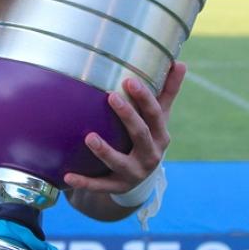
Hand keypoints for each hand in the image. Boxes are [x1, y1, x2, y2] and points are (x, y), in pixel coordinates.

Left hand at [63, 61, 185, 194]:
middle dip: (127, 116)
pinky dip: (84, 183)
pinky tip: (67, 177)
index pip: (155, 114)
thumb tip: (181, 63)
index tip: (129, 80)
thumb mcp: (160, 118)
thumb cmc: (148, 138)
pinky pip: (100, 186)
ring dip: (104, 151)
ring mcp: (134, 173)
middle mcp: (151, 155)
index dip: (144, 97)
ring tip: (89, 137)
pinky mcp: (117, 186)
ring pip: (119, 162)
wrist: (142, 179)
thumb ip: (168, 91)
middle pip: (140, 134)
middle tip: (111, 97)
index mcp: (161, 136)